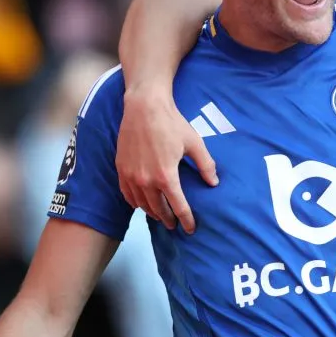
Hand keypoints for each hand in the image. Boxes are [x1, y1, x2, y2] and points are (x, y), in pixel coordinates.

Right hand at [116, 85, 217, 232]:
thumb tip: (214, 183)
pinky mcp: (121, 169)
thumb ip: (205, 165)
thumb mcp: (194, 143)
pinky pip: (127, 194)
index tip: (190, 229)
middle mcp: (146, 180)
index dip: (186, 219)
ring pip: (141, 204)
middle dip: (168, 219)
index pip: (178, 206)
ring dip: (152, 212)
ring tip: (161, 216)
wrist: (144, 107)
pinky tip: (142, 204)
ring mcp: (131, 176)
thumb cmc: (172, 123)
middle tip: (175, 224)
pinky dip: (135, 203)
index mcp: (166, 176)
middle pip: (158, 209)